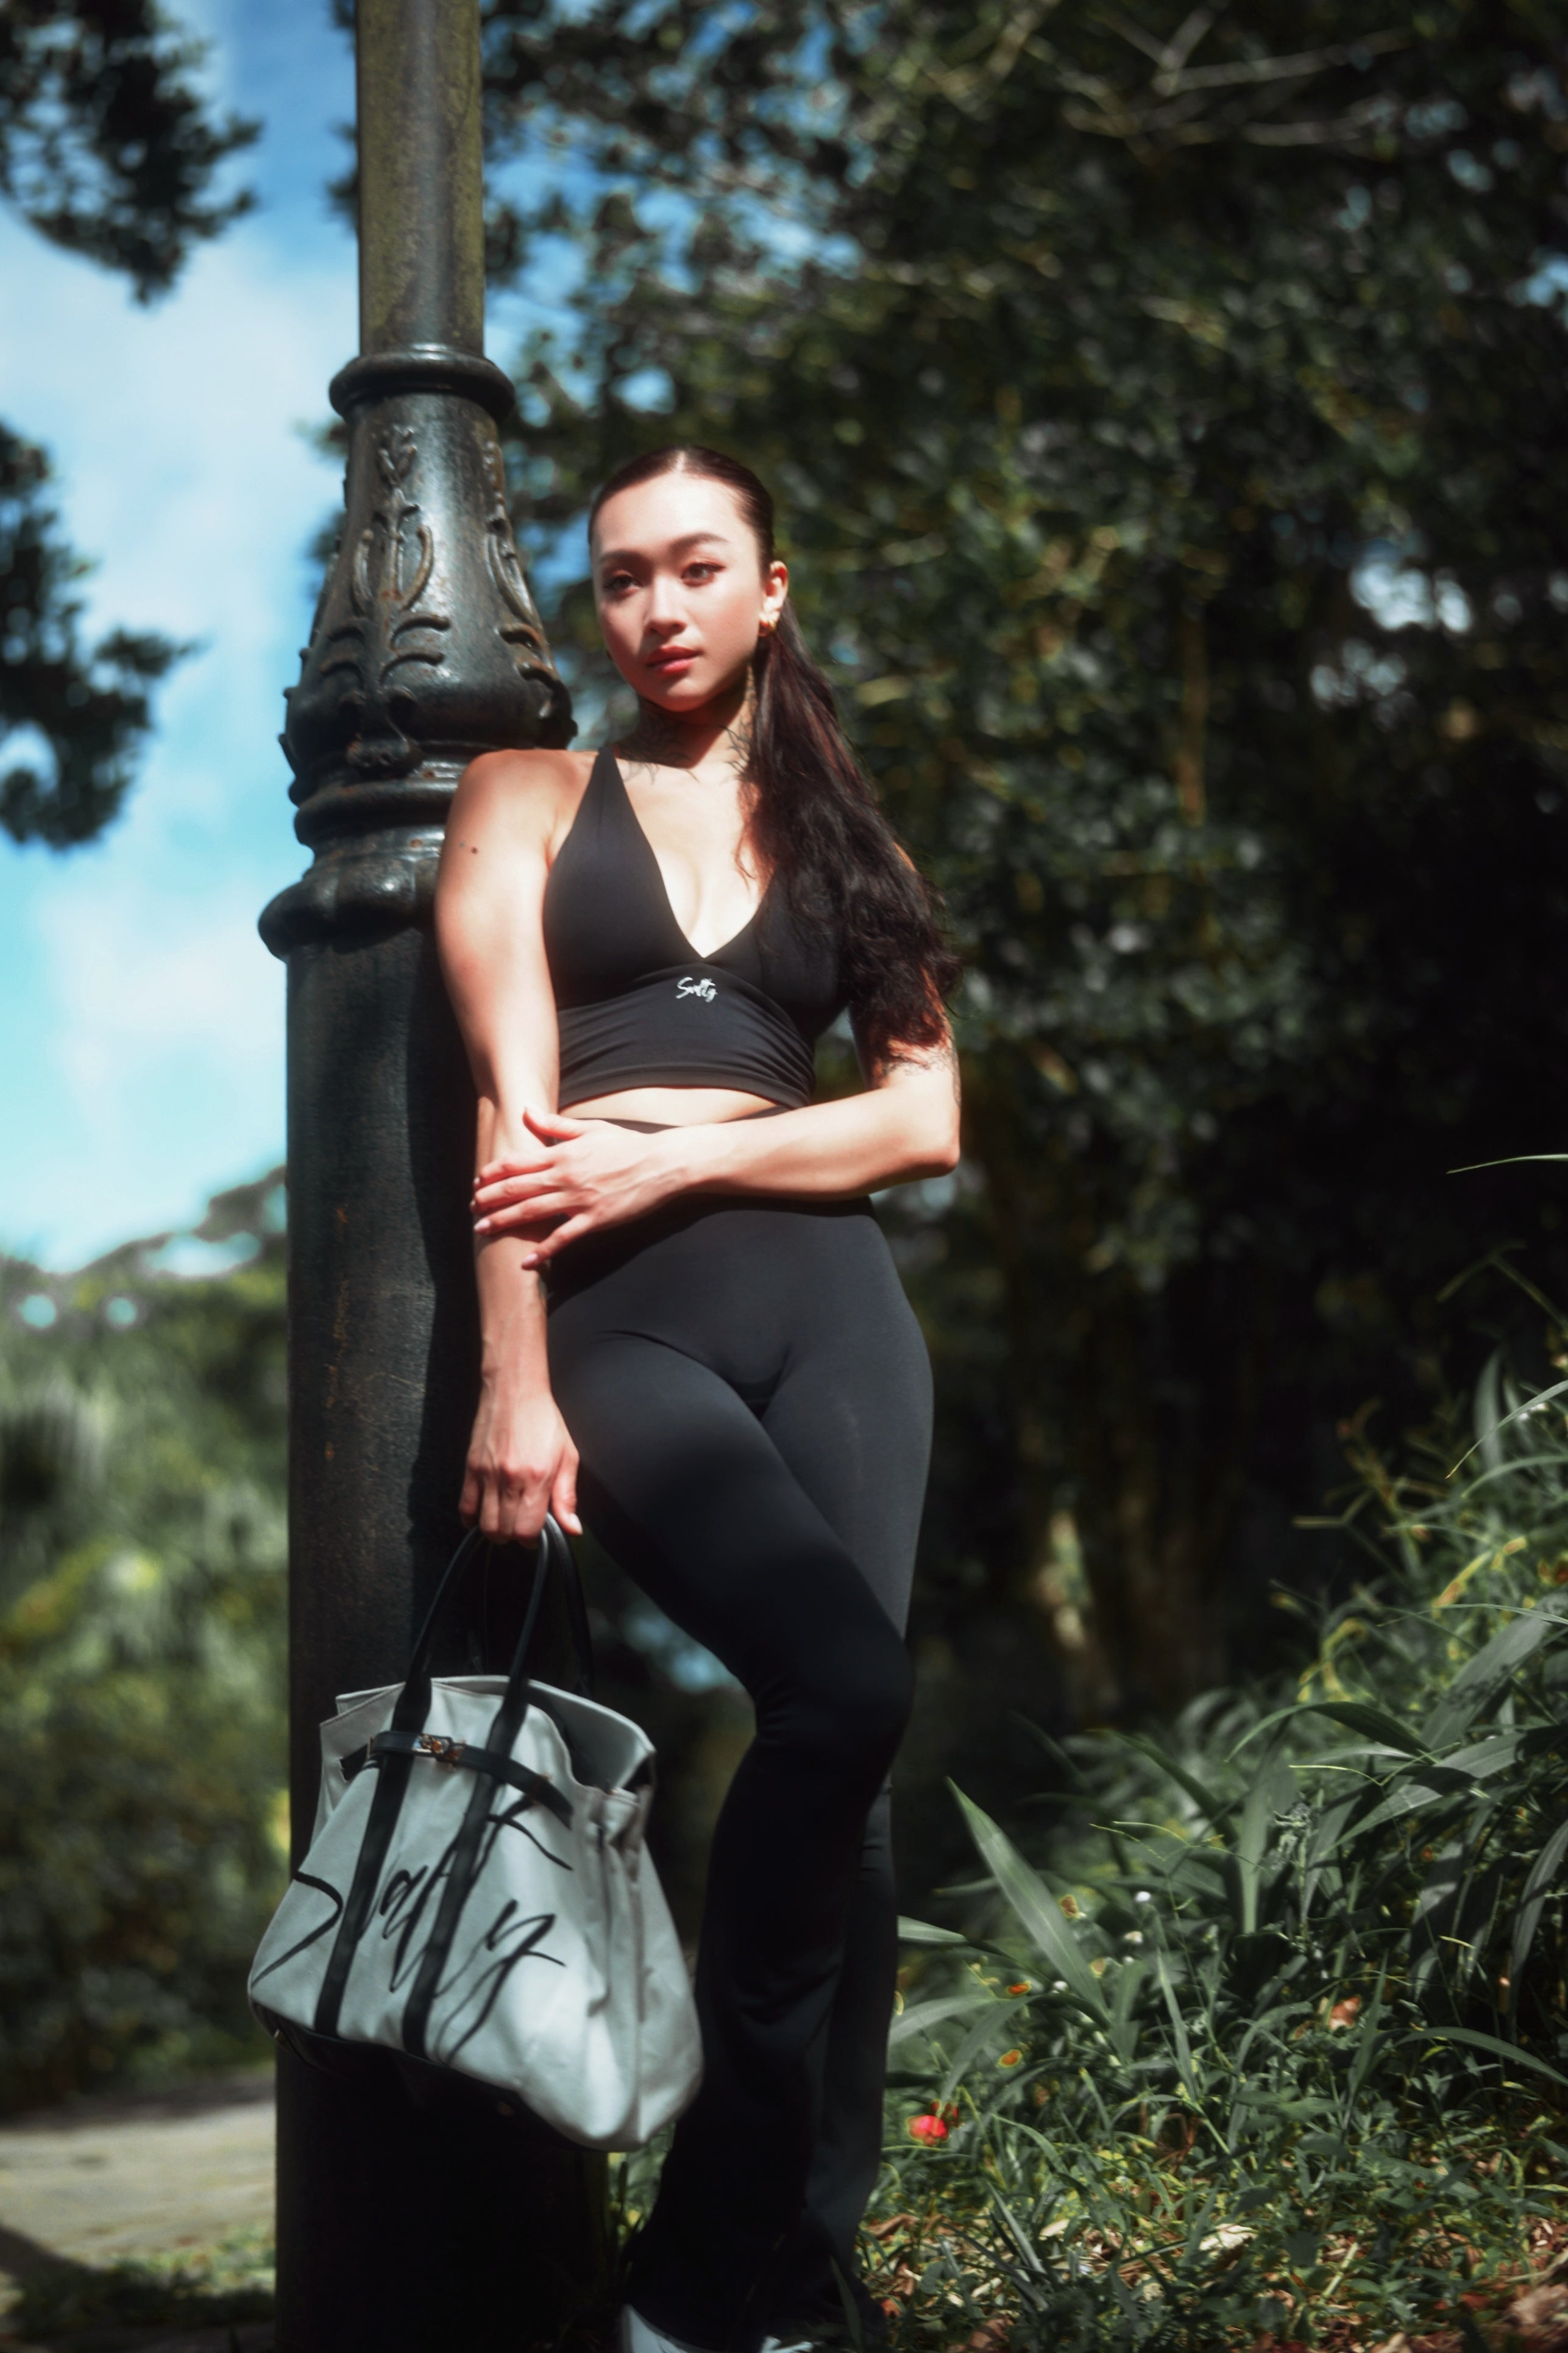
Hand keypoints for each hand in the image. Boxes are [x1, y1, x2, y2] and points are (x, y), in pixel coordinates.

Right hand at [460, 1385, 582, 1541]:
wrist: (515, 1391)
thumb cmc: (544, 1420)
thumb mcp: (567, 1456)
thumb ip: (567, 1496)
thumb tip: (573, 1529)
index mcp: (536, 1478)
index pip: (526, 1530)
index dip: (532, 1539)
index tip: (536, 1533)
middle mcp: (509, 1479)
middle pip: (504, 1531)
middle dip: (515, 1537)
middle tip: (522, 1527)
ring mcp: (486, 1475)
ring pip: (484, 1524)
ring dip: (496, 1531)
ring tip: (506, 1522)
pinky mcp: (471, 1468)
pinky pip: (465, 1506)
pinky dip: (472, 1519)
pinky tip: (483, 1516)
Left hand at [472, 1106, 680, 1265]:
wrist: (661, 1164)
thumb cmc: (627, 1145)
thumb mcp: (589, 1129)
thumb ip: (554, 1124)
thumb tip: (526, 1110)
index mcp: (562, 1153)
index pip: (516, 1162)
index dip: (492, 1172)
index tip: (477, 1180)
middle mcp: (565, 1176)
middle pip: (516, 1189)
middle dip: (489, 1199)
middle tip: (471, 1209)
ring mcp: (579, 1200)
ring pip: (531, 1212)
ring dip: (503, 1222)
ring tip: (482, 1230)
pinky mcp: (594, 1220)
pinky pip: (563, 1238)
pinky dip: (543, 1251)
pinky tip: (527, 1261)